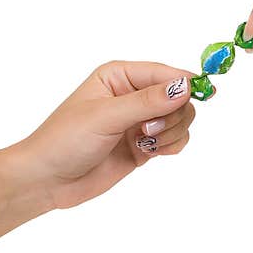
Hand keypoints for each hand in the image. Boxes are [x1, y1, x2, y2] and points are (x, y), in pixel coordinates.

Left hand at [14, 61, 195, 208]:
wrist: (47, 180)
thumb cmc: (65, 140)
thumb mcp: (105, 116)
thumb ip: (147, 102)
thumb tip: (186, 87)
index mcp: (120, 75)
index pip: (164, 73)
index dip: (185, 83)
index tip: (205, 94)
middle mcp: (133, 94)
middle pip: (179, 97)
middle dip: (172, 115)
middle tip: (147, 131)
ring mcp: (140, 121)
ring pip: (181, 119)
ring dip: (171, 133)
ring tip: (144, 143)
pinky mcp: (144, 145)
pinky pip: (175, 139)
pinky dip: (170, 146)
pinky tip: (148, 152)